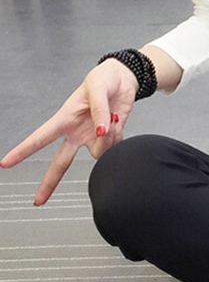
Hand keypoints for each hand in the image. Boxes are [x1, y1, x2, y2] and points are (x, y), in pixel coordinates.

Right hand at [0, 60, 137, 204]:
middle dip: (49, 182)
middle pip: (60, 162)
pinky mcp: (108, 139)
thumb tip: (100, 132)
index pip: (40, 138)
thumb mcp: (97, 89)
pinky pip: (115, 146)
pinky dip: (120, 134)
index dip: (23, 151)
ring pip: (97, 152)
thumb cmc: (103, 79)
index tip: (5, 164)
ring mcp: (91, 138)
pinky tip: (118, 120)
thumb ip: (98, 111)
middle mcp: (75, 133)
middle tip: (38, 201)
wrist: (124, 80)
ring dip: (107, 137)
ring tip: (111, 114)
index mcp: (64, 119)